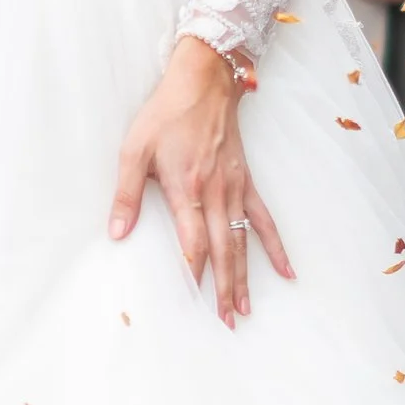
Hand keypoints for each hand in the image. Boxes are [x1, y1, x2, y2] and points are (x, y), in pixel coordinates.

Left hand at [109, 34, 292, 323]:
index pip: (192, 242)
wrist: (203, 83)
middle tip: (225, 322)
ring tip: (245, 308)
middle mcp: (215, 193)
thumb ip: (127, 194)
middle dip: (222, 289)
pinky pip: (264, 220)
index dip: (193, 274)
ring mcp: (235, 189)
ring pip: (243, 242)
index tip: (192, 302)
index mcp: (186, 188)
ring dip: (245, 277)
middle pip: (222, 251)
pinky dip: (275, 247)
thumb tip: (118, 233)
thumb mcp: (134, 150)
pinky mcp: (246, 182)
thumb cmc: (165, 115)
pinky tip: (286, 271)